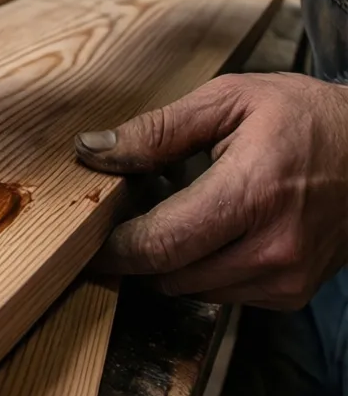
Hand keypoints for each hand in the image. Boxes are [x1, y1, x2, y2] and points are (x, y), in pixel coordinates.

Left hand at [75, 73, 347, 309]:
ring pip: (189, 289)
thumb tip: (91, 150)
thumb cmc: (307, 118)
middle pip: (168, 274)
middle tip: (133, 216)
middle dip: (138, 251)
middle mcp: (272, 247)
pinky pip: (220, 295)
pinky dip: (205, 270)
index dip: (113, 247)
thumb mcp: (231, 100)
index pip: (159, 243)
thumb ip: (157, 130)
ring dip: (173, 261)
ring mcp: (285, 278)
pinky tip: (219, 233)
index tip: (88, 238)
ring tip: (187, 215)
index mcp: (253, 193)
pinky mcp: (291, 295)